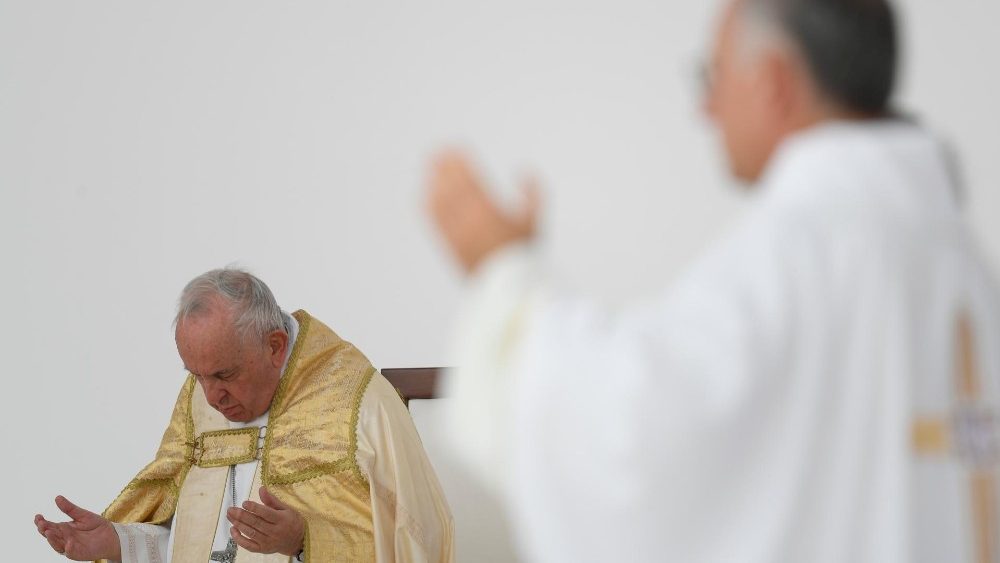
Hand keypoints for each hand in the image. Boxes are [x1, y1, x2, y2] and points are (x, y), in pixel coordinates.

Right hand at [34, 496, 120, 560]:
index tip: (38, 516)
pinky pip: (70, 552)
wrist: (111, 536)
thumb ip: (69, 508)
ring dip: (52, 539)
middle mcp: (63, 538)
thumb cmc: (96, 526)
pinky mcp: (77, 553)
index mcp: (63, 528)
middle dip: (44, 529)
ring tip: (48, 531)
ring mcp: (69, 546)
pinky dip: (68, 547)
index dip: (42, 522)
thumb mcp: (82, 515)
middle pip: (50, 535)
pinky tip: (68, 542)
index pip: (49, 525)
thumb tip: (57, 497)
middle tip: (41, 523)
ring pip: (56, 544)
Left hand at [227, 487, 304, 555]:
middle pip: (255, 523)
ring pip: (251, 533)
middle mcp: (274, 532)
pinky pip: (248, 545)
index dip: (254, 508)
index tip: (244, 503)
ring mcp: (268, 542)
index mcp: (281, 519)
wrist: (297, 541)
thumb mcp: (286, 508)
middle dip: (241, 515)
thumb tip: (261, 489)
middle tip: (231, 509)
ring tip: (230, 516)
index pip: (266, 513)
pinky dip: (239, 539)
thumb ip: (272, 500)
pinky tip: (233, 530)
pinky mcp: (263, 549)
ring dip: (238, 524)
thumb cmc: (292, 521)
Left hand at [427, 150, 539, 273]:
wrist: (506, 286)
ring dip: (433, 181)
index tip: (456, 149)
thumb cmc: (522, 252)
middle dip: (444, 167)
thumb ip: (534, 194)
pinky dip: (428, 203)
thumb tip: (524, 170)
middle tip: (440, 152)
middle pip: (450, 186)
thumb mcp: (535, 221)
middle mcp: (468, 219)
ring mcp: (455, 231)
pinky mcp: (447, 243)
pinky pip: (433, 219)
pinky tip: (427, 194)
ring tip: (432, 168)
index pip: (468, 179)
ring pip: (438, 201)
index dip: (459, 162)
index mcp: (488, 211)